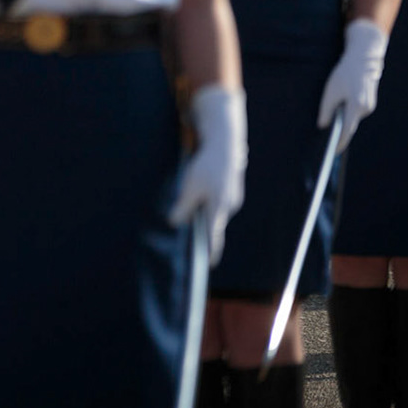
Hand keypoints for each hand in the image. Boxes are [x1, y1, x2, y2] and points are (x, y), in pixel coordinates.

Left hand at [170, 84, 246, 259]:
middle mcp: (229, 206)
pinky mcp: (231, 187)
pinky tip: (200, 189)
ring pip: (215, 210)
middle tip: (190, 233)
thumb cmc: (206, 166)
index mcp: (219, 209)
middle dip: (203, 229)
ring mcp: (232, 196)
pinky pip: (218, 200)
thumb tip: (175, 223)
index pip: (214, 237)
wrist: (225, 142)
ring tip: (192, 204)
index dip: (211, 251)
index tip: (209, 265)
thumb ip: (183, 208)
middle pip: (213, 224)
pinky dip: (208, 200)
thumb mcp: (189, 188)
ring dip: (204, 211)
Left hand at [318, 17, 388, 150]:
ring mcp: (370, 105)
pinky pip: (356, 111)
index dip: (340, 142)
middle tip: (327, 141)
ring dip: (343, 118)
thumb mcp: (331, 91)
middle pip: (350, 124)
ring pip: (353, 117)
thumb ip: (327, 110)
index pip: (348, 130)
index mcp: (356, 106)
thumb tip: (323, 125)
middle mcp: (366, 108)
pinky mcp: (369, 101)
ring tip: (332, 117)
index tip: (333, 152)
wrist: (363, 58)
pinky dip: (348, 111)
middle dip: (340, 131)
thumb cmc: (345, 73)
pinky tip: (341, 106)